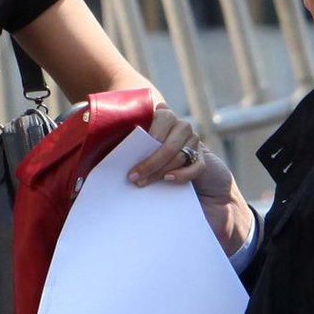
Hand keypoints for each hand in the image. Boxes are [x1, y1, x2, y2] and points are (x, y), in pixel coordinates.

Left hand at [131, 107, 255, 255]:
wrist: (199, 195)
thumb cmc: (162, 174)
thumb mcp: (147, 158)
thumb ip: (136, 147)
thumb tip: (108, 145)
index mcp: (166, 121)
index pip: (160, 117)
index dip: (145, 134)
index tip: (128, 153)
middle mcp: (181, 128)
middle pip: (167, 141)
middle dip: (149, 160)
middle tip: (133, 176)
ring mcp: (195, 144)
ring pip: (177, 153)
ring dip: (159, 169)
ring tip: (143, 182)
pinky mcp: (206, 161)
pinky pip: (194, 166)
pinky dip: (181, 174)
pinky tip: (169, 180)